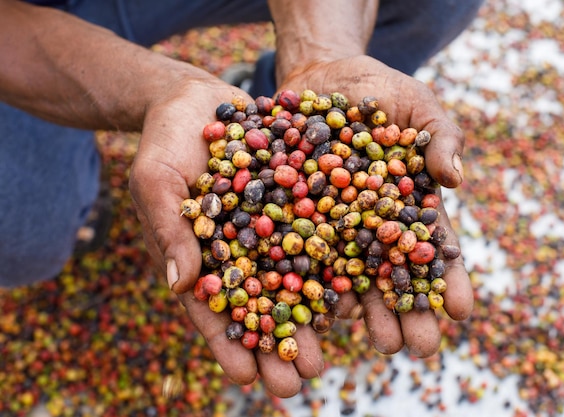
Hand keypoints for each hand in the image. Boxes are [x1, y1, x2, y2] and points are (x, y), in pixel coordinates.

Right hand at [129, 75, 323, 397]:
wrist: (197, 98)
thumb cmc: (165, 141)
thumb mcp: (157, 179)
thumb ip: (169, 229)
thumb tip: (178, 286)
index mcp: (203, 256)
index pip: (214, 309)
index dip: (229, 344)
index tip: (247, 380)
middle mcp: (242, 249)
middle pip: (261, 304)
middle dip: (276, 344)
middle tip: (297, 384)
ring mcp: (273, 227)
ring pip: (295, 279)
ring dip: (310, 318)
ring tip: (328, 356)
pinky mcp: (300, 200)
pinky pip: (320, 234)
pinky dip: (334, 262)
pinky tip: (354, 295)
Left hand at [278, 55, 473, 357]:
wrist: (323, 76)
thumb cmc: (381, 92)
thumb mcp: (419, 106)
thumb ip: (442, 138)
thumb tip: (456, 180)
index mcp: (408, 204)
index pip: (432, 246)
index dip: (448, 279)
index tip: (462, 312)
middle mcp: (372, 223)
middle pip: (392, 272)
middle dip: (408, 309)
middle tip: (419, 346)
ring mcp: (334, 223)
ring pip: (351, 273)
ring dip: (366, 310)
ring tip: (378, 343)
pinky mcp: (295, 215)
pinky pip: (302, 251)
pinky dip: (311, 280)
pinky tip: (322, 310)